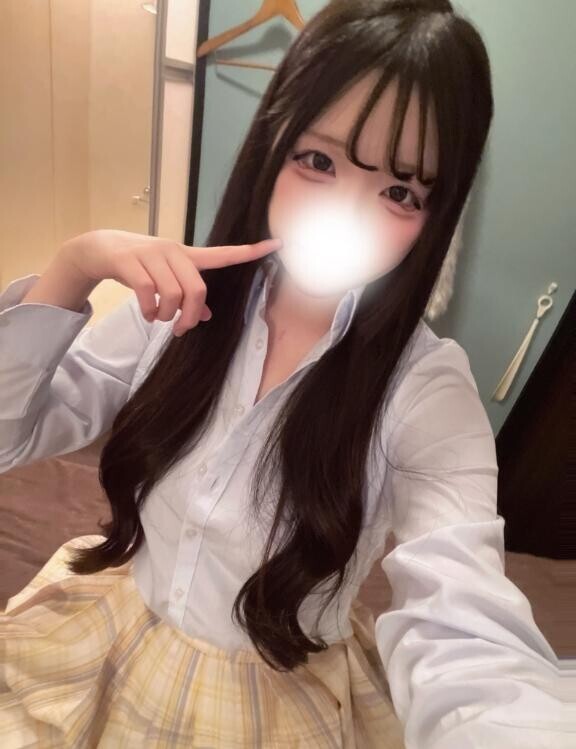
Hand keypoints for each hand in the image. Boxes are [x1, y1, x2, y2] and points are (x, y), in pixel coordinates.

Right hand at [61, 230, 281, 335]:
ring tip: (158, 317)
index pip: (223, 254)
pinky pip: (148, 293)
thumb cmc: (140, 266)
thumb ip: (187, 295)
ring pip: (172, 294)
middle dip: (189, 315)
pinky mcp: (130, 262)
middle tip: (181, 329)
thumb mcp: (165, 278)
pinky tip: (147, 313)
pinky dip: (149, 310)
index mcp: (187, 255)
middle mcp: (173, 251)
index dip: (250, 251)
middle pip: (196, 289)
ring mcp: (151, 255)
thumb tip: (206, 316)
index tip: (277, 245)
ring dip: (166, 315)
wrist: (99, 248)